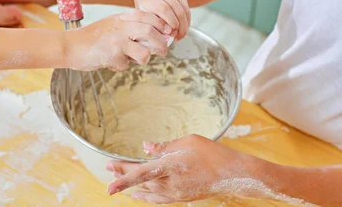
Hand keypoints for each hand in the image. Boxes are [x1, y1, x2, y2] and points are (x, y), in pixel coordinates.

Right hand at [65, 10, 168, 71]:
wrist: (70, 45)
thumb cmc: (93, 37)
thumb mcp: (112, 24)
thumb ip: (130, 26)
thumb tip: (155, 37)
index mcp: (122, 18)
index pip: (149, 16)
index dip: (162, 25)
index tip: (167, 33)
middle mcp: (121, 27)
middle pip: (151, 32)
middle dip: (161, 44)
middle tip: (163, 51)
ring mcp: (117, 41)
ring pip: (144, 52)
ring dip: (145, 58)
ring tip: (138, 59)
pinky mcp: (111, 56)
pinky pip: (126, 64)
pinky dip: (123, 66)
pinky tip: (112, 62)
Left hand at [106, 135, 257, 203]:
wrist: (233, 174)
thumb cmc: (212, 153)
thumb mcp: (187, 141)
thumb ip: (164, 146)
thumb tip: (145, 147)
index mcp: (170, 166)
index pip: (140, 173)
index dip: (123, 178)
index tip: (108, 185)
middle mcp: (170, 183)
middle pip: (141, 181)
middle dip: (123, 175)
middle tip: (108, 168)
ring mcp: (176, 193)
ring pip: (148, 191)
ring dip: (133, 185)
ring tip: (119, 178)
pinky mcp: (181, 197)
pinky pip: (158, 199)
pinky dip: (146, 196)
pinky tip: (139, 195)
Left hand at [131, 0, 189, 40]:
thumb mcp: (140, 6)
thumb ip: (148, 20)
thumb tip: (157, 38)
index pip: (163, 10)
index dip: (169, 23)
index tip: (169, 34)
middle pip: (177, 10)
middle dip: (179, 27)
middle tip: (177, 38)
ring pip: (184, 9)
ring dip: (185, 24)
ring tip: (181, 34)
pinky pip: (187, 5)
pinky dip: (187, 18)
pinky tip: (184, 26)